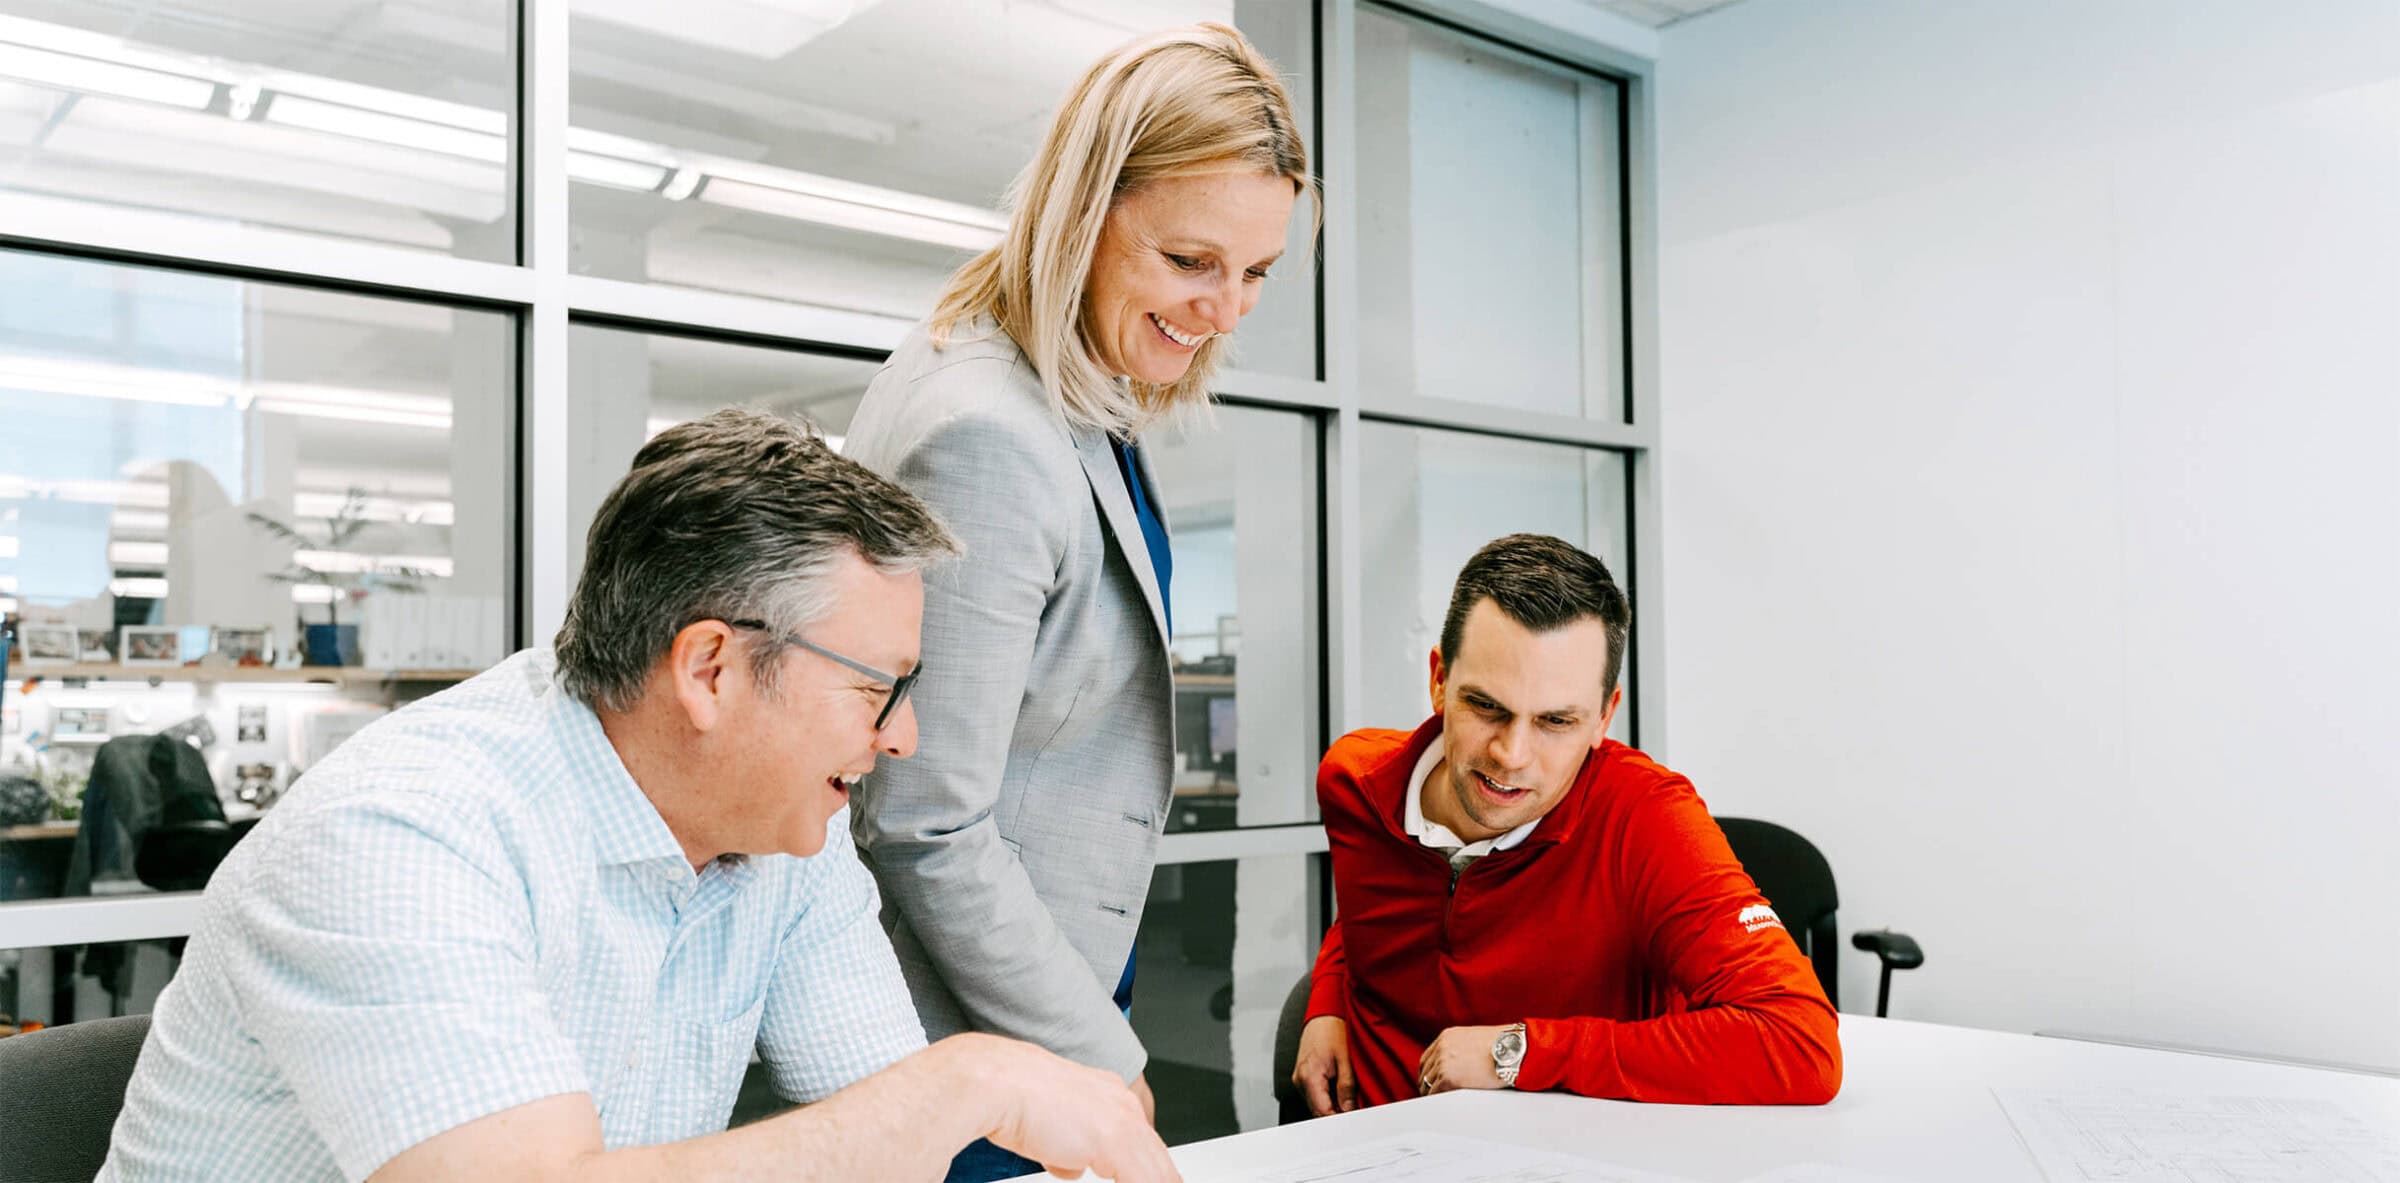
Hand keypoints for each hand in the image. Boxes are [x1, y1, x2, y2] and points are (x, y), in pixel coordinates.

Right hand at [944, 1034, 1180, 1182]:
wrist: (995, 1083)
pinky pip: (1145, 1180)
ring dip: (1147, 1181)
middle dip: (1155, 1177)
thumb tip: (1073, 1165)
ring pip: (1157, 1171)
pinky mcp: (1115, 1140)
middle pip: (1156, 1156)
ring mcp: (1121, 1120)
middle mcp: (1120, 1102)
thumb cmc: (1008, 1097)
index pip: (1140, 1140)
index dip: (1144, 1169)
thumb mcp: (1047, 1129)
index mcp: (1107, 1093)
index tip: (1142, 1178)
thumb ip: (1068, 1148)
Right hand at [1291, 1015, 1357, 1115]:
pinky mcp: (1303, 1075)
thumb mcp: (1346, 1059)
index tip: (1353, 1123)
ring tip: (1350, 1102)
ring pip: (1316, 1104)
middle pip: (1317, 1111)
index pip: (1321, 1112)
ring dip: (1332, 1107)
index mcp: (1309, 1076)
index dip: (1339, 1121)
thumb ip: (1346, 1088)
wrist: (1324, 1012)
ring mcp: (1300, 1078)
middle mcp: (1300, 1080)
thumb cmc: (1334, 1029)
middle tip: (1356, 1115)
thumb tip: (1348, 1110)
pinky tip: (1341, 1094)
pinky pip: (1315, 1095)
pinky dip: (1328, 1098)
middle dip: (1336, 1115)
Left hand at [1416, 1025, 1509, 1095]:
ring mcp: (1443, 1062)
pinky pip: (1435, 1092)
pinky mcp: (1449, 1078)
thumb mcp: (1475, 1040)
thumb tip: (1460, 1064)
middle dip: (1428, 1083)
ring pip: (1428, 1083)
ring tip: (1439, 1102)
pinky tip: (1443, 1104)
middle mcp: (1442, 1048)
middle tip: (1432, 1095)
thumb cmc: (1504, 1046)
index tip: (1431, 1081)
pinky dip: (1437, 1099)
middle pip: (1425, 1071)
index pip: (1428, 1058)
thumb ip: (1462, 1049)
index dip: (1428, 1072)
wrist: (1513, 1050)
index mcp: (1447, 1037)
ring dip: (1432, 1092)